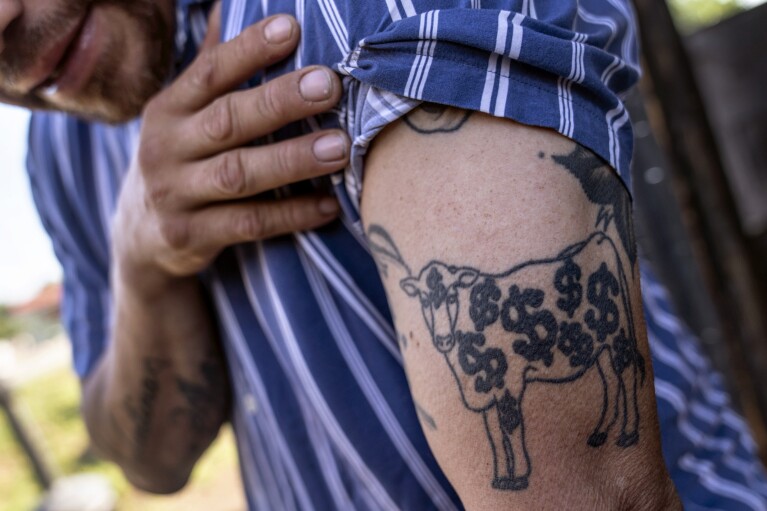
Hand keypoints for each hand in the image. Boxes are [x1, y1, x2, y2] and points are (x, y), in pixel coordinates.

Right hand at [113, 11, 347, 290]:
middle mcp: (165, 148)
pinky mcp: (190, 236)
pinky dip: (291, 215)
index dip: (249, 49)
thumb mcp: (185, 115)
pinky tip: (329, 205)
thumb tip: (236, 5)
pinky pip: (249, 225)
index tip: (292, 28)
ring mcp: (175, 195)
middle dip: (279, 102)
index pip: (209, 72)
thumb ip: (215, 70)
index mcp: (168, 109)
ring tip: (341, 147)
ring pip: (239, 175)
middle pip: (227, 120)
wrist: (142, 236)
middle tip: (329, 85)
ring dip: (292, 160)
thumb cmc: (183, 159)